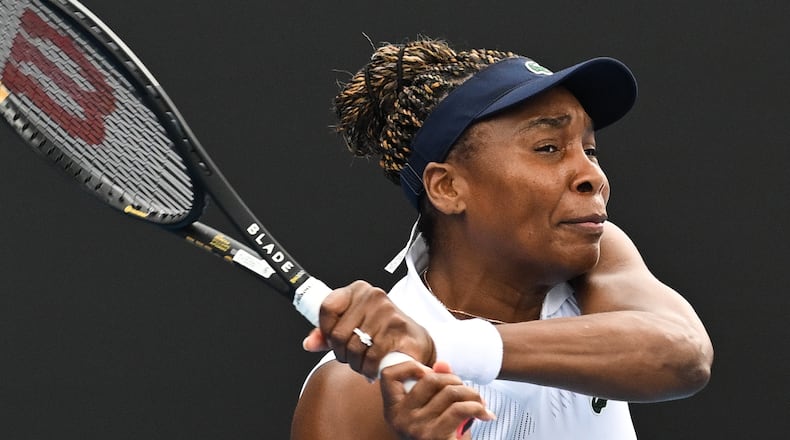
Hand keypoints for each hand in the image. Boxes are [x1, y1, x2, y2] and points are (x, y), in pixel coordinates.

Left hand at [302, 280, 435, 378]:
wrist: (415, 340)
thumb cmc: (382, 332)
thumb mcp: (353, 326)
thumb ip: (328, 334)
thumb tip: (309, 343)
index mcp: (358, 290)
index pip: (326, 308)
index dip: (325, 331)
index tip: (333, 341)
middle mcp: (372, 295)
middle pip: (338, 334)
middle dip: (342, 353)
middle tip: (352, 357)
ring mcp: (386, 310)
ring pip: (353, 347)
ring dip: (356, 364)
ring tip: (363, 363)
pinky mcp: (398, 328)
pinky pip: (371, 356)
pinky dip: (369, 368)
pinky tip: (372, 369)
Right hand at [380, 360, 494, 439]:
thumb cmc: (436, 437)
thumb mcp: (429, 412)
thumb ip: (433, 387)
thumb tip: (443, 364)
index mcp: (392, 410)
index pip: (388, 376)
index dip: (409, 366)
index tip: (428, 372)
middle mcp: (401, 419)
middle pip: (431, 380)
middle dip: (454, 379)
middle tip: (465, 389)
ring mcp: (417, 428)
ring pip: (451, 392)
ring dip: (472, 393)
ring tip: (480, 401)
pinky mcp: (435, 437)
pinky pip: (461, 409)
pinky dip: (478, 407)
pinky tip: (484, 413)